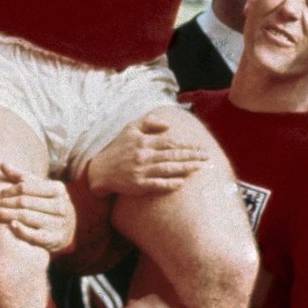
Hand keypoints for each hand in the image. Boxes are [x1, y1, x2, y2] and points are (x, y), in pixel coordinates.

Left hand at [0, 164, 75, 252]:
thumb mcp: (41, 189)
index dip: (8, 191)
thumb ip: (22, 177)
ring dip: (6, 215)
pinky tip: (10, 225)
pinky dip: (22, 230)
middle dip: (4, 203)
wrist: (68, 230)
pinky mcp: (54, 239)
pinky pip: (34, 235)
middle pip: (24, 202)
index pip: (26, 187)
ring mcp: (58, 223)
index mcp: (57, 189)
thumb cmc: (49, 204)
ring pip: (26, 217)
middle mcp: (60, 205)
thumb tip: (2, 164)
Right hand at [85, 113, 208, 196]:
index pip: (170, 141)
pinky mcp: (138, 184)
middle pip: (172, 155)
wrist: (100, 171)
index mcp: (143, 141)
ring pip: (168, 169)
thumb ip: (149, 123)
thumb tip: (168, 126)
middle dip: (192, 156)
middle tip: (207, 157)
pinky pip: (157, 184)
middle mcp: (143, 155)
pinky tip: (181, 183)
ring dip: (186, 169)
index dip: (186, 144)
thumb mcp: (130, 128)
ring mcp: (141, 170)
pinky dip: (170, 184)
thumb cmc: (118, 148)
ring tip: (200, 168)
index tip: (200, 146)